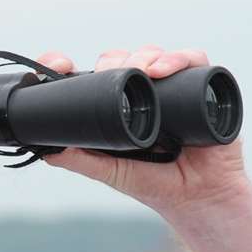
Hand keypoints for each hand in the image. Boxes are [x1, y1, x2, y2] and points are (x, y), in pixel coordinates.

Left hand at [35, 46, 251, 218]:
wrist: (202, 197)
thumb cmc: (157, 184)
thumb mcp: (113, 173)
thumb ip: (83, 161)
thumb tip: (48, 151)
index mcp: (117, 107)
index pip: (93, 75)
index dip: (75, 65)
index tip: (59, 66)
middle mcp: (144, 94)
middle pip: (124, 60)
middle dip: (113, 60)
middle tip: (108, 71)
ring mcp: (173, 88)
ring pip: (155, 55)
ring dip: (143, 56)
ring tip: (139, 71)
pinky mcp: (204, 87)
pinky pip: (194, 60)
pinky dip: (178, 58)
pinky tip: (162, 71)